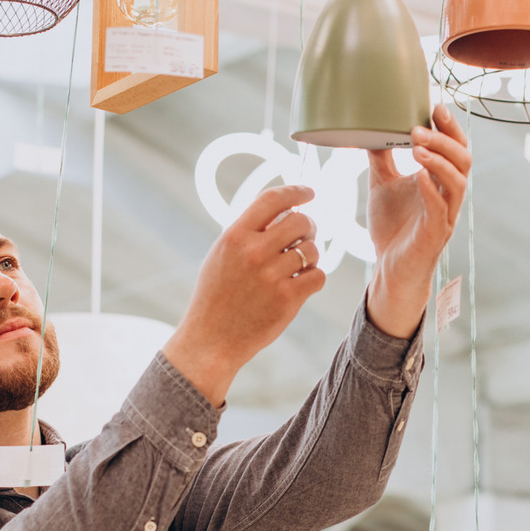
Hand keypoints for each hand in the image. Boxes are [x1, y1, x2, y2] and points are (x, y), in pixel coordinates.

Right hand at [164, 185, 323, 405]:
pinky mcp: (287, 298)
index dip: (296, 191)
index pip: (272, 199)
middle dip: (308, 226)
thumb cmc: (217, 295)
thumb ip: (248, 232)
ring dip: (310, 256)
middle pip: (300, 221)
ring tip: (297, 267)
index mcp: (235, 236)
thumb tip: (284, 210)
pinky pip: (318, 275)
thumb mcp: (222, 255)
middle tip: (304, 237)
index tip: (308, 192)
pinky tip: (300, 284)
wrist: (211, 339)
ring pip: (312, 249)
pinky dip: (314, 278)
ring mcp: (271, 275)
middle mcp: (253, 252)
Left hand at [364, 105, 472, 337]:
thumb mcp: (383, 184)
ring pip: (457, 183)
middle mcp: (449, 196)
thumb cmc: (392, 227)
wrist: (389, 268)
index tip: (435, 106)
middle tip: (420, 126)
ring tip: (417, 146)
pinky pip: (441, 209)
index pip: (456, 148)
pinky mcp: (435, 234)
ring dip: (439, 161)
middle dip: (445, 140)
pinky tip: (419, 176)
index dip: (450, 127)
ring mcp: (445, 215)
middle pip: (463, 161)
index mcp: (441, 181)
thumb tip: (369, 127)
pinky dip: (432, 190)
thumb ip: (382, 158)